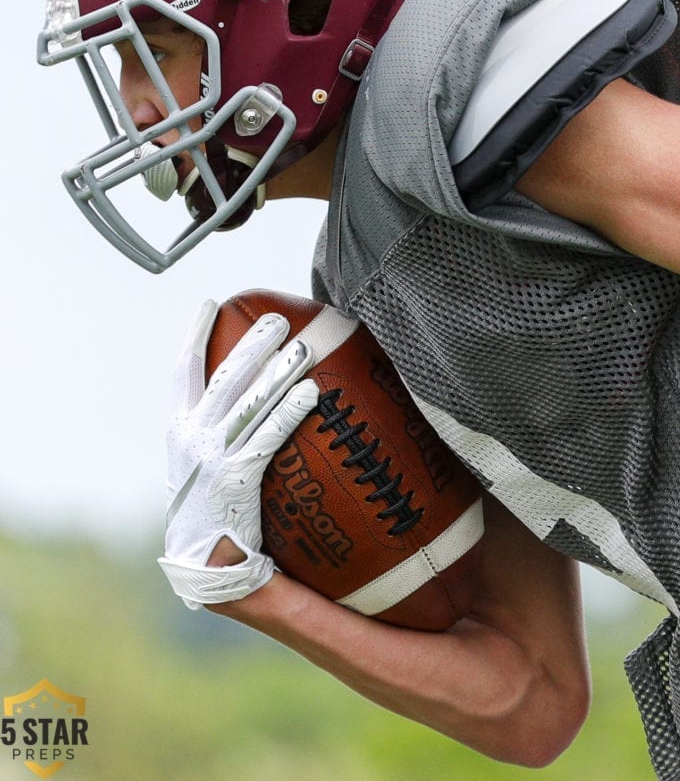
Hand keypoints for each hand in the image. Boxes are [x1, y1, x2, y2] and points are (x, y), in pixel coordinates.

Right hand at [157, 299, 318, 608]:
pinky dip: (289, 411)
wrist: (203, 563)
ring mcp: (212, 458)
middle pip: (225, 378)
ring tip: (304, 347)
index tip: (210, 304)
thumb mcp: (197, 463)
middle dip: (252, 344)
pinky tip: (312, 394)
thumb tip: (251, 397)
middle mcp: (192, 437)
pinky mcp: (236, 480)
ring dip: (278, 371)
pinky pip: (267, 437)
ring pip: (249, 402)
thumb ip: (215, 430)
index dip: (194, 334)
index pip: (182, 370)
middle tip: (279, 319)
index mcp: (179, 428)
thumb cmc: (209, 508)